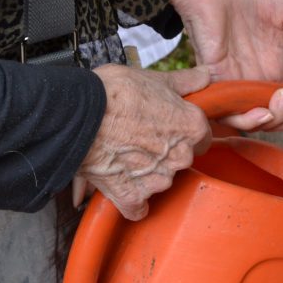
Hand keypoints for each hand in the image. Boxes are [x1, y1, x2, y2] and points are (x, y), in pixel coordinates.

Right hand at [74, 65, 282, 219]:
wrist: (78, 116)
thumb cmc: (114, 94)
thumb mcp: (154, 79)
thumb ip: (185, 82)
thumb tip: (205, 76)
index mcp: (192, 127)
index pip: (202, 135)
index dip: (184, 130)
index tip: (168, 127)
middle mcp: (181, 156)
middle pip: (181, 159)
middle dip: (165, 152)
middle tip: (141, 137)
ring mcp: (158, 180)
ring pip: (160, 181)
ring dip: (146, 174)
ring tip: (125, 153)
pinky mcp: (133, 196)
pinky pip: (138, 207)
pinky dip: (132, 201)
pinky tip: (121, 184)